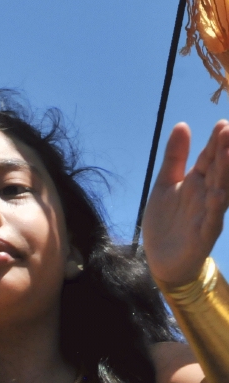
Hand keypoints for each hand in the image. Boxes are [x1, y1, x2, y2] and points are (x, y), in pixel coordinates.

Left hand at [144, 120, 228, 286]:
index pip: (209, 158)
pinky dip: (215, 207)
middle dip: (225, 152)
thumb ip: (174, 157)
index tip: (222, 124)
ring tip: (228, 153)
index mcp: (197, 182)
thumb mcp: (165, 184)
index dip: (215, 143)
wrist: (161, 259)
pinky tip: (217, 194)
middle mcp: (207, 195)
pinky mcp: (203, 234)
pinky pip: (212, 219)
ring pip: (221, 191)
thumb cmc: (166, 220)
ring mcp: (208, 214)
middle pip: (218, 171)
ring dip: (226, 174)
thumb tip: (182, 124)